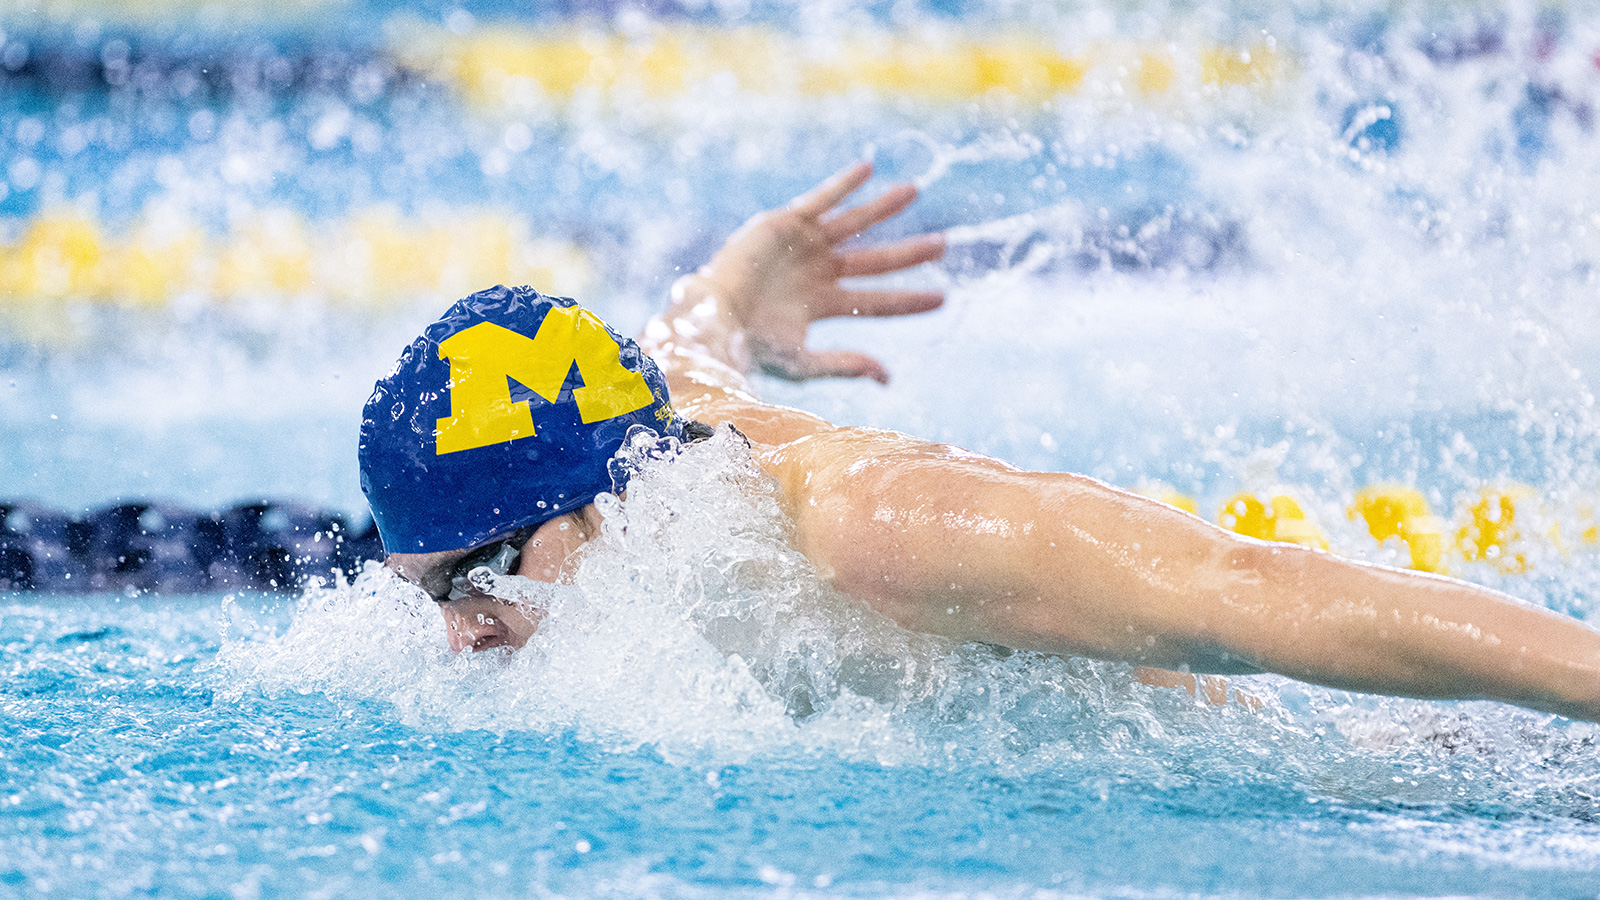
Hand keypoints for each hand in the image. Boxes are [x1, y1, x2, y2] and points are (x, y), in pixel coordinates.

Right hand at [696, 161, 944, 383]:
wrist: (714, 314)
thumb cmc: (752, 343)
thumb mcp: (802, 361)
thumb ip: (845, 364)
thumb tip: (887, 376)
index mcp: (823, 304)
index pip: (876, 301)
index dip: (909, 301)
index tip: (943, 298)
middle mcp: (819, 272)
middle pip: (875, 260)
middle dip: (908, 253)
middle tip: (944, 244)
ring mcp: (804, 245)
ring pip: (854, 223)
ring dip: (884, 207)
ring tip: (915, 190)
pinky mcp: (786, 222)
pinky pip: (821, 198)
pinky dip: (844, 184)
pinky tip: (869, 169)